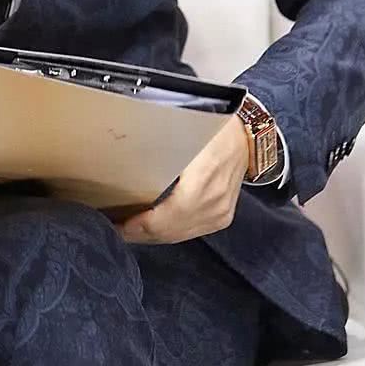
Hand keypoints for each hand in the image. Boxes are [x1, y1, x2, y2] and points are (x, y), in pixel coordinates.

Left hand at [115, 116, 251, 244]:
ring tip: (129, 229)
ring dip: (152, 236)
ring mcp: (219, 214)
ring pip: (179, 235)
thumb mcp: (183, 133)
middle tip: (115, 227)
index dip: (138, 225)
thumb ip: (155, 149)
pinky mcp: (222, 218)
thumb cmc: (214, 130)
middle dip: (139, 233)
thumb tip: (121, 155)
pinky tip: (153, 227)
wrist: (248, 137)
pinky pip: (190, 232)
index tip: (115, 222)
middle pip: (169, 231)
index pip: (165, 218)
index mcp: (201, 182)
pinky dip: (170, 232)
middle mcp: (213, 204)